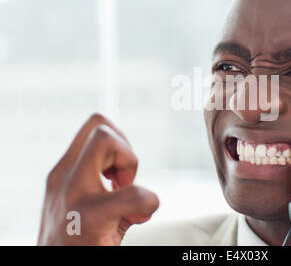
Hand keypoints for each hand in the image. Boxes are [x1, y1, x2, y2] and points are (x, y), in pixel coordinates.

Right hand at [37, 114, 158, 244]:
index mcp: (64, 171)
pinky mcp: (90, 218)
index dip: (119, 141)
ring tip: (125, 199)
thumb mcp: (84, 202)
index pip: (95, 125)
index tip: (120, 175)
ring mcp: (74, 194)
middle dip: (124, 148)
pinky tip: (137, 218)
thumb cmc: (79, 241)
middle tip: (124, 181)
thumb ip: (104, 182)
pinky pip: (136, 194)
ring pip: (108, 141)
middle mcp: (64, 176)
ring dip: (130, 165)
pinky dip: (149, 203)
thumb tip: (134, 179)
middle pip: (100, 125)